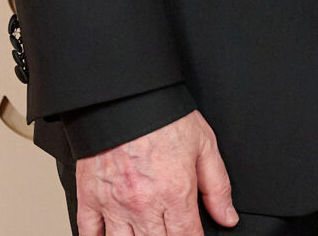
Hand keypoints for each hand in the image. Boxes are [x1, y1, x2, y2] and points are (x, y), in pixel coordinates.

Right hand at [75, 110, 237, 235]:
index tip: (192, 235)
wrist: (125, 95)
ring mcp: (113, 205)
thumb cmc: (164, 115)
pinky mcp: (89, 198)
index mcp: (174, 192)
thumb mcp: (204, 143)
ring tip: (146, 232)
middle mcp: (143, 205)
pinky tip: (113, 235)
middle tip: (169, 229)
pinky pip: (89, 235)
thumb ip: (217, 186)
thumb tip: (228, 217)